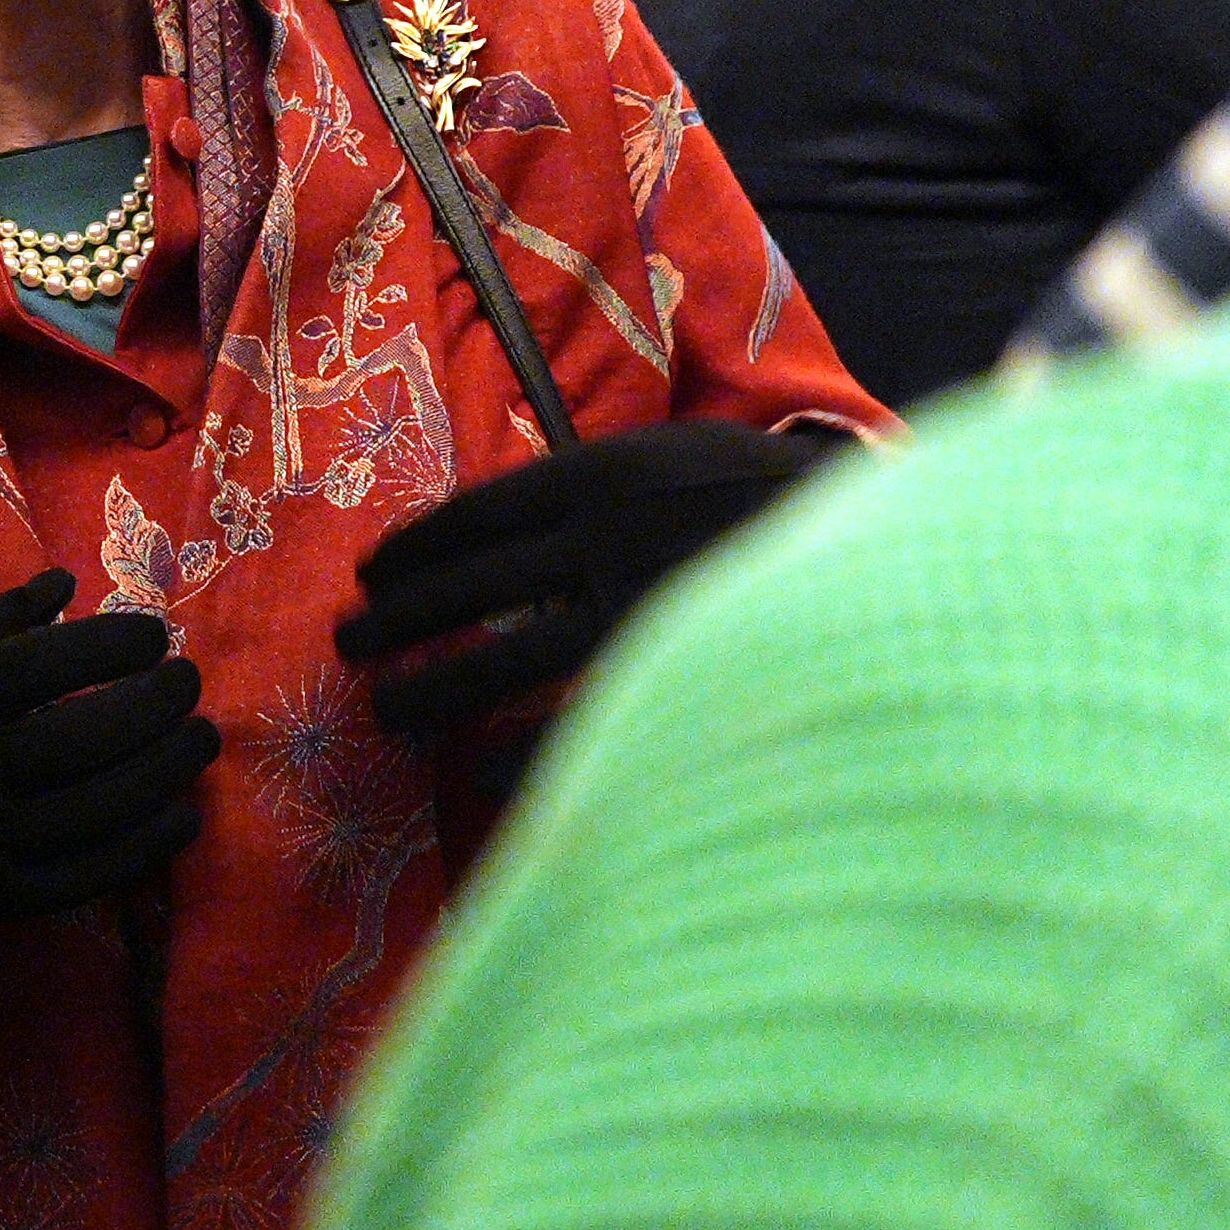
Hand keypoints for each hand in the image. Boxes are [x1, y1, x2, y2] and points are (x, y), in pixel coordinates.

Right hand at [0, 568, 215, 1012]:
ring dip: (169, 766)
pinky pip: (95, 872)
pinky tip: (178, 813)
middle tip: (187, 680)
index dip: (119, 643)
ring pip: (108, 804)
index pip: (50, 662)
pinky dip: (148, 842)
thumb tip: (61, 588)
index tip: (153, 635)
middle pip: (95, 732)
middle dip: (160, 700)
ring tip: (198, 736)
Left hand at [338, 418, 868, 736]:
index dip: (414, 549)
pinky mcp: (665, 678)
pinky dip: (512, 753)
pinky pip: (565, 725)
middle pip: (467, 587)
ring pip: (496, 661)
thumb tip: (516, 520)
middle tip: (346, 645)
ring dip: (427, 691)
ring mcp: (635, 610)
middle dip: (395, 620)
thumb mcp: (682, 458)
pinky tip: (473, 772)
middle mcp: (608, 535)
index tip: (371, 575)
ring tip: (383, 712)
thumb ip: (603, 484)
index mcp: (606, 472)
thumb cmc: (772, 503)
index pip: (476, 513)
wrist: (883, 551)